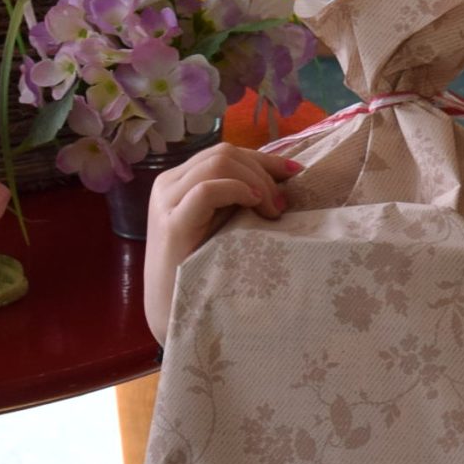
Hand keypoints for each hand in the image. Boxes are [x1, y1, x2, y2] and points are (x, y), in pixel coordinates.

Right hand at [143, 142, 301, 340]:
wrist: (174, 311)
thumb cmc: (203, 270)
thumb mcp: (224, 224)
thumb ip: (239, 199)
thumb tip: (282, 178)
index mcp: (179, 181)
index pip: (224, 153)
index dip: (264, 158)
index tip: (296, 172)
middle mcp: (169, 184)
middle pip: (224, 154)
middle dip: (263, 172)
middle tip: (282, 204)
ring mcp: (167, 202)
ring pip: (218, 163)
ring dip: (255, 182)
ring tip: (271, 210)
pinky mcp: (172, 224)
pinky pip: (207, 190)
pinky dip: (237, 190)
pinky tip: (254, 205)